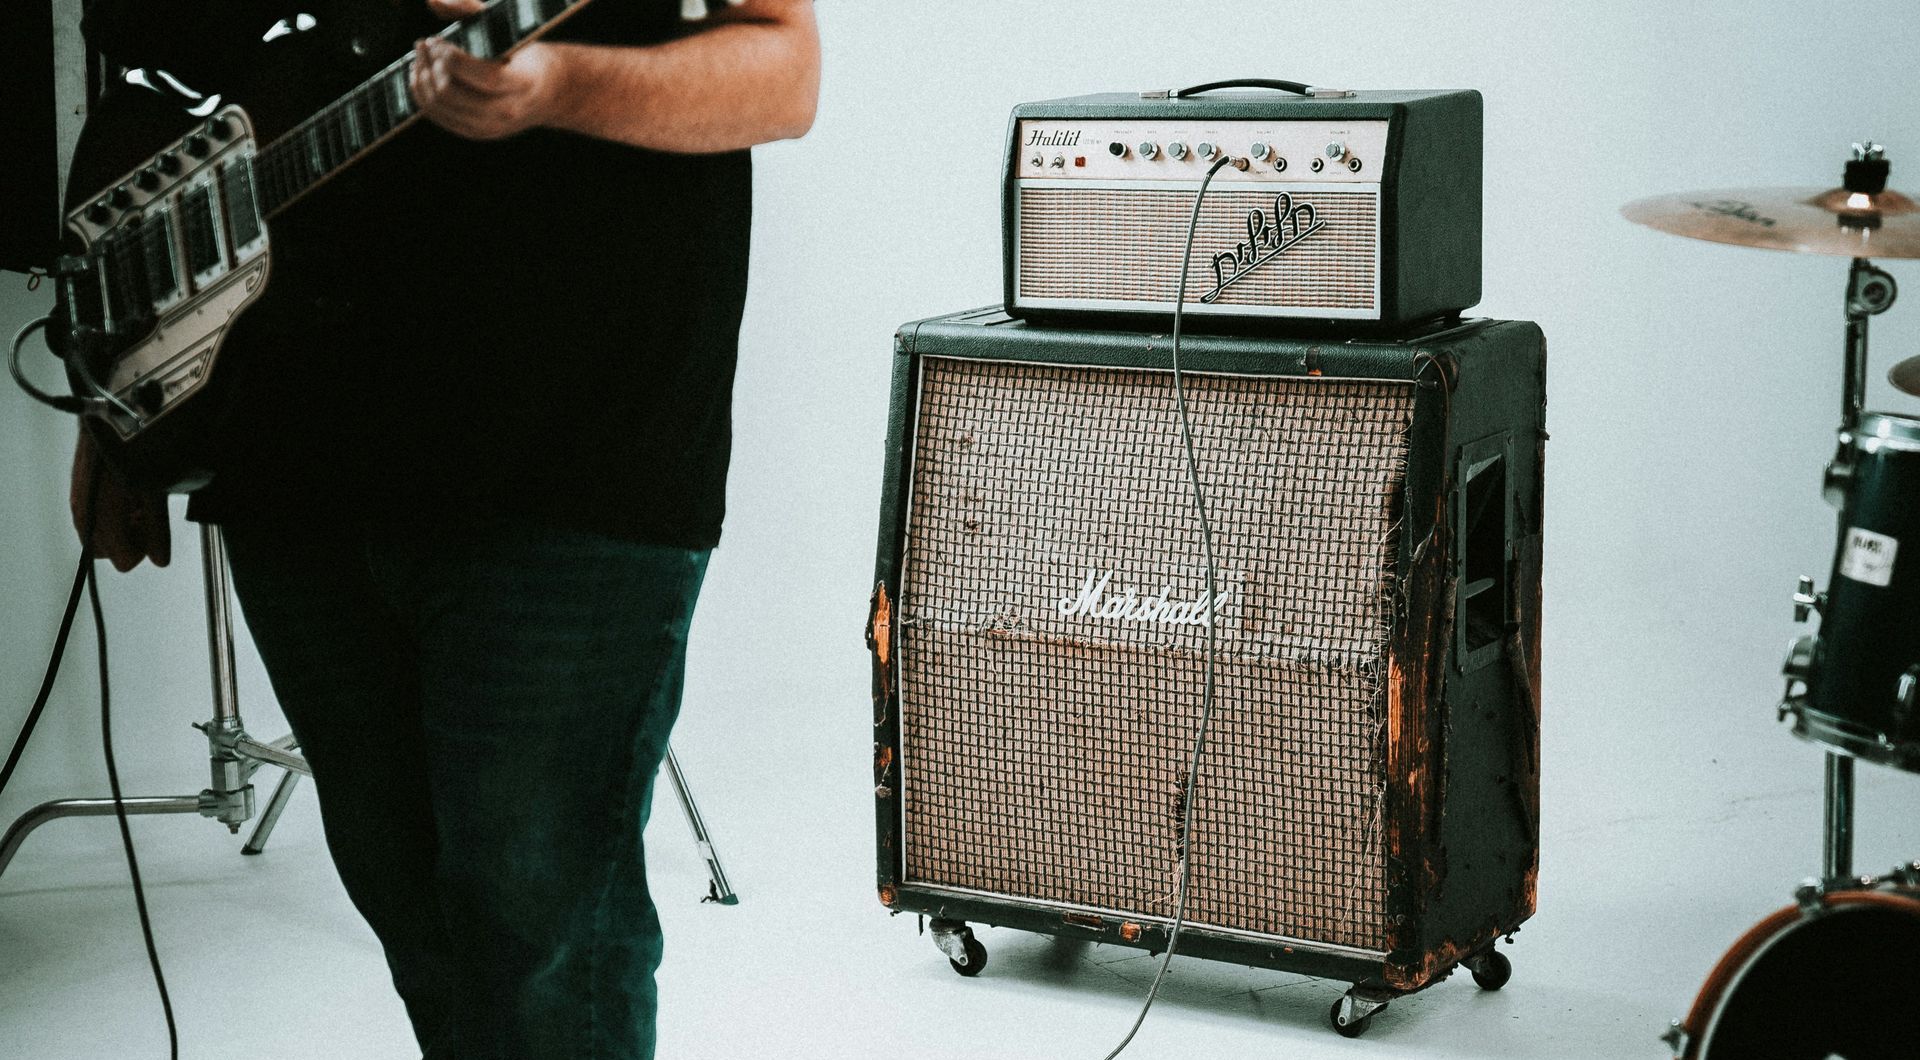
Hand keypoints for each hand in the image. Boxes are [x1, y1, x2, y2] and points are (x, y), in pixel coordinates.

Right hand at [71, 430, 170, 571]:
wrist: (113, 410)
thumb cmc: (136, 445)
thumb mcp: (155, 489)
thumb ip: (157, 529)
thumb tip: (160, 560)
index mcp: (104, 515)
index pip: (123, 559)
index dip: (144, 550)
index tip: (155, 537)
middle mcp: (85, 512)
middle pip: (107, 552)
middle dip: (130, 540)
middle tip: (146, 517)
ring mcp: (78, 501)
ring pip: (97, 536)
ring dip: (120, 528)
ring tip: (138, 504)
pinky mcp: (77, 489)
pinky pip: (91, 517)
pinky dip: (111, 514)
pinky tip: (126, 494)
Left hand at [412, 0, 566, 140]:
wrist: (553, 92)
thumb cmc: (528, 53)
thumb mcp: (511, 29)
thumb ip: (472, 10)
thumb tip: (433, 0)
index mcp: (523, 83)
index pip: (482, 76)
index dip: (451, 57)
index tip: (437, 40)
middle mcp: (507, 110)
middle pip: (451, 93)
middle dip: (430, 64)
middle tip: (425, 44)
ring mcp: (491, 126)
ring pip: (440, 105)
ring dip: (422, 77)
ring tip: (421, 56)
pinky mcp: (477, 132)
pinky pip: (438, 116)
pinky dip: (422, 94)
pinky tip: (420, 74)